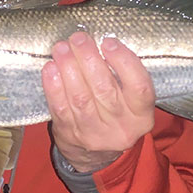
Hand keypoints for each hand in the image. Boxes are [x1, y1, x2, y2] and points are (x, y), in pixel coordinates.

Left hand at [41, 32, 155, 172]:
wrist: (96, 154)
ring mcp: (95, 134)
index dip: (124, 62)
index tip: (108, 42)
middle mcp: (121, 127)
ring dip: (69, 69)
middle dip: (89, 59)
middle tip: (78, 38)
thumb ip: (122, 76)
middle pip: (105, 89)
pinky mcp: (71, 135)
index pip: (139, 87)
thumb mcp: (130, 100)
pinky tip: (50, 68)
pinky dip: (54, 86)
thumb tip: (98, 43)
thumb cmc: (114, 112)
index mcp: (142, 115)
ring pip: (81, 98)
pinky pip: (61, 108)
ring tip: (61, 48)